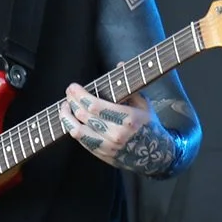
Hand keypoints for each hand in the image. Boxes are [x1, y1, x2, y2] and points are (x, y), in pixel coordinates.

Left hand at [61, 82, 176, 174]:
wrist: (156, 156)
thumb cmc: (150, 127)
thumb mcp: (144, 105)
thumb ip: (130, 86)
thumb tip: (120, 65)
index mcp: (127, 119)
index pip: (94, 105)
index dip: (79, 95)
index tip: (73, 87)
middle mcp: (116, 134)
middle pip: (83, 115)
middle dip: (72, 101)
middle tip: (69, 93)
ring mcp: (108, 146)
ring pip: (77, 131)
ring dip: (67, 117)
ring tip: (65, 107)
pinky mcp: (103, 155)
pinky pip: (82, 141)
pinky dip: (73, 129)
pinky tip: (71, 121)